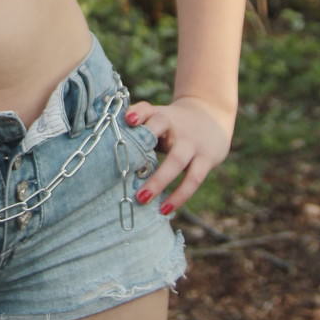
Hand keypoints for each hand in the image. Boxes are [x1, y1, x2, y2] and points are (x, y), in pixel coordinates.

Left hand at [124, 95, 233, 215]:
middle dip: (138, 140)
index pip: (148, 109)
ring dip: (159, 180)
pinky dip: (180, 195)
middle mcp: (176, 126)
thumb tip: (107, 152)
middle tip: (124, 163)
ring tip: (142, 199)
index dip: (138, 113)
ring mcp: (192, 142)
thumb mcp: (158, 118)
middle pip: (162, 133)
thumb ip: (138, 131)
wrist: (212, 114)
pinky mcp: (207, 158)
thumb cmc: (173, 123)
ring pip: (177, 160)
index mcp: (160, 115)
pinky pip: (193, 178)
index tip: (128, 120)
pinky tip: (166, 209)